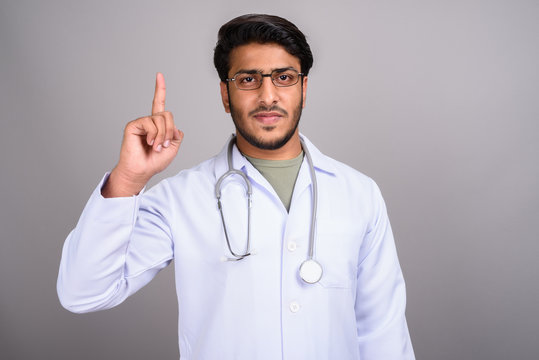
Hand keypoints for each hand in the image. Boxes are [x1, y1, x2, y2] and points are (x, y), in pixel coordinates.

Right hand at [102, 73, 183, 196]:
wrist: (142, 170)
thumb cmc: (154, 161)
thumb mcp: (173, 148)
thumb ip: (176, 134)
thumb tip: (175, 127)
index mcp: (158, 125)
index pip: (159, 104)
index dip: (160, 90)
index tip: (159, 75)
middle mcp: (149, 121)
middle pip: (167, 114)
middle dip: (170, 130)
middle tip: (165, 145)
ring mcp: (141, 123)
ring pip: (160, 119)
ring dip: (162, 135)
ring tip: (157, 146)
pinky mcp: (133, 125)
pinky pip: (149, 123)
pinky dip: (154, 134)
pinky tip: (150, 143)